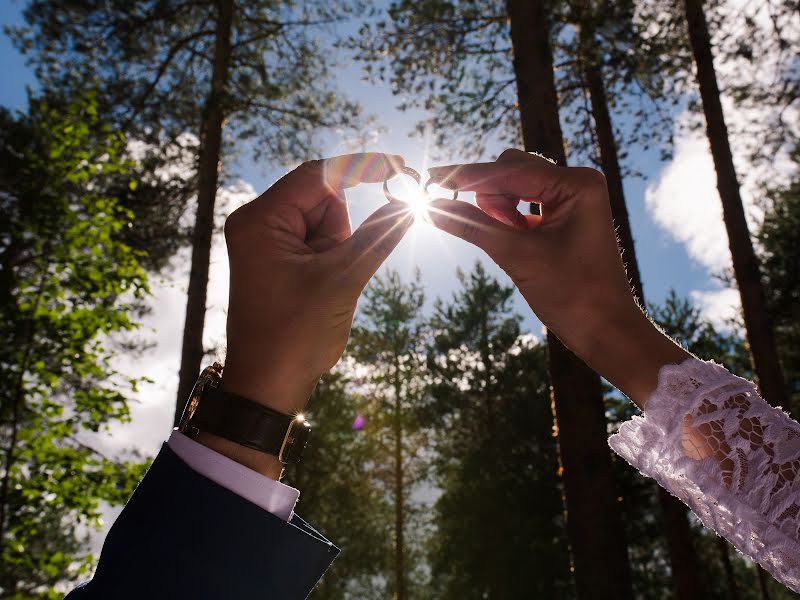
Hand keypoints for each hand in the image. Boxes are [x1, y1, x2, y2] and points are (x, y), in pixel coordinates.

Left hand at [202, 153, 412, 476]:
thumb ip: (378, 235)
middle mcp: (258, 222)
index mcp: (261, 220)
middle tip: (335, 271)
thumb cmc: (295, 336)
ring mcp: (266, 241)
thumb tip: (410, 204)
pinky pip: (317, 242)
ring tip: (324, 287)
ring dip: (339, 249)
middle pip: (323, 199)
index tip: (402, 169)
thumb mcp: (343, 280)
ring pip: (325, 222)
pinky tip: (321, 289)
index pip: (319, 174)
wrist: (266, 386)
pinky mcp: (277, 258)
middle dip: (342, 229)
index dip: (364, 167)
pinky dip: (332, 259)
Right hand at [427, 149, 689, 406]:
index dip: (467, 175)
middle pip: (511, 170)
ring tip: (505, 241)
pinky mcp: (564, 218)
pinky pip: (524, 206)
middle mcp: (577, 183)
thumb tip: (431, 207)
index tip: (430, 176)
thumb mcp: (516, 256)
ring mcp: (572, 199)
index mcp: (577, 184)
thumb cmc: (572, 295)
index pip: (509, 170)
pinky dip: (507, 218)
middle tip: (471, 222)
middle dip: (486, 194)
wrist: (606, 331)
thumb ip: (471, 226)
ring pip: (515, 187)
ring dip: (497, 208)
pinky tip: (502, 235)